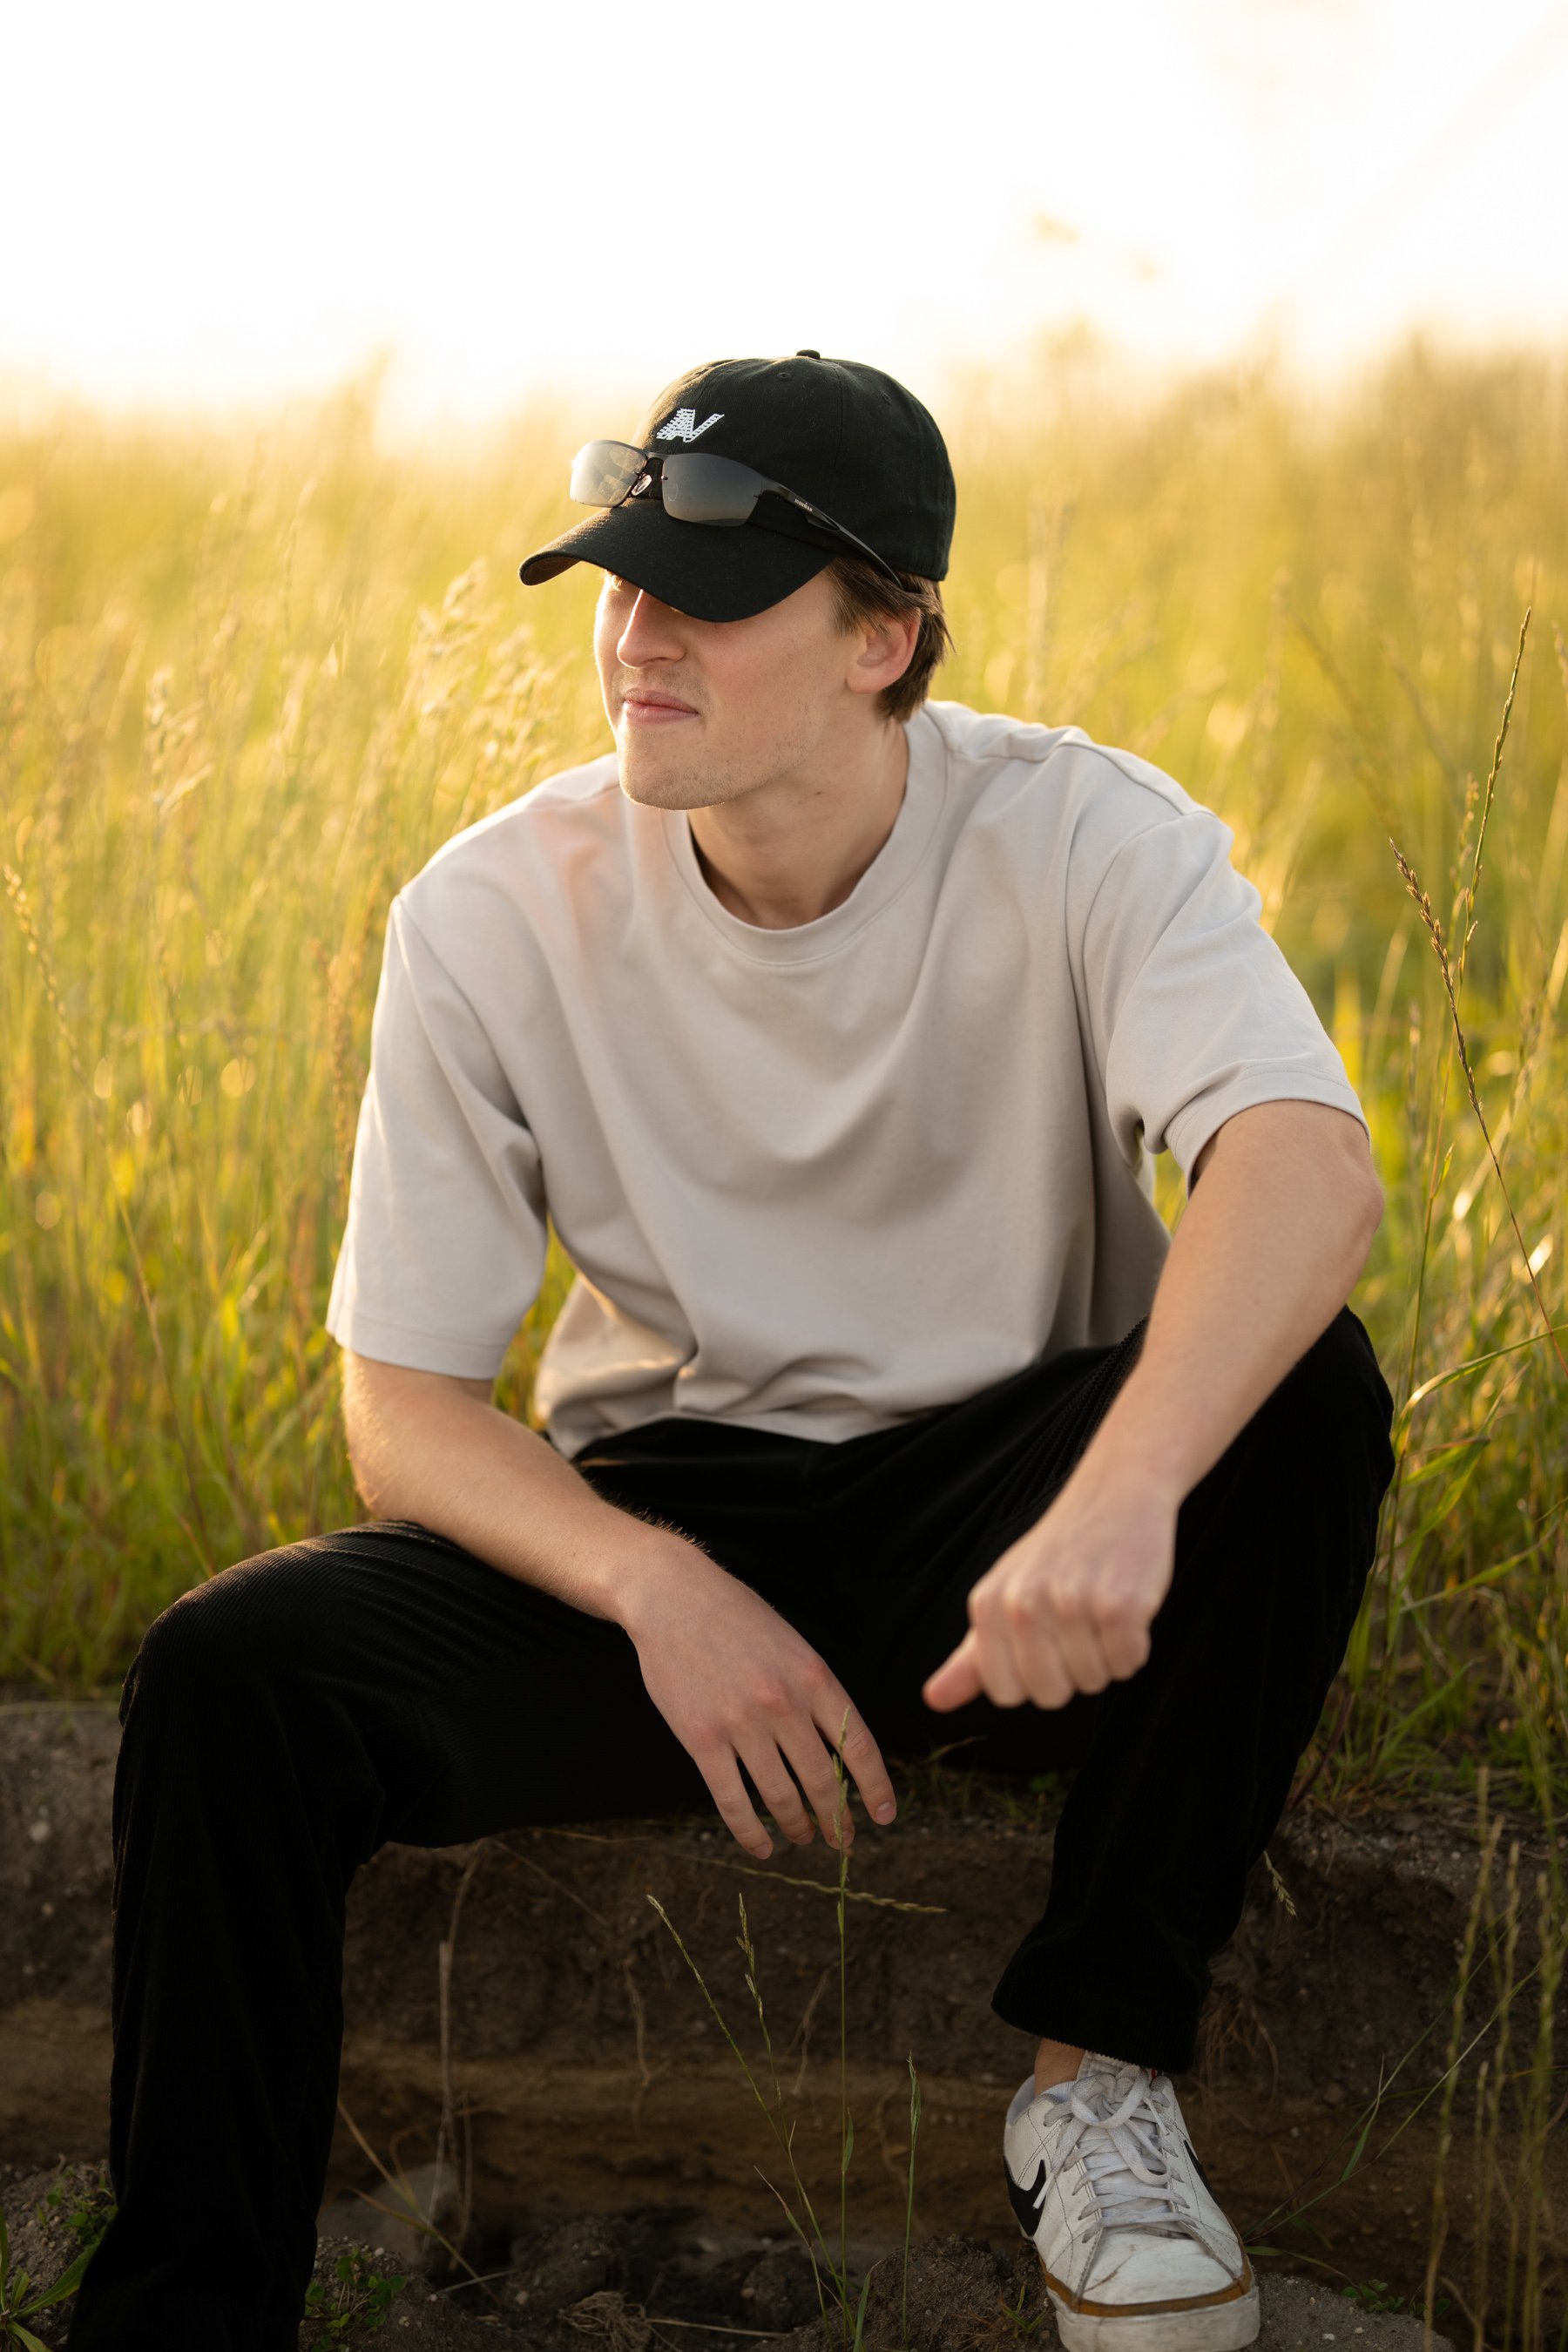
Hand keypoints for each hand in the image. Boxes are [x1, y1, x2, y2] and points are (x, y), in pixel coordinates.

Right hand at [622, 1546, 896, 1860]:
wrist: (673, 1597)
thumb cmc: (736, 1618)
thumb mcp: (792, 1645)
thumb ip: (815, 1693)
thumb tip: (837, 1749)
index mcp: (814, 1678)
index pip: (858, 1745)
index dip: (875, 1787)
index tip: (883, 1815)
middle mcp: (784, 1704)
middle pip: (821, 1780)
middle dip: (837, 1820)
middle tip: (843, 1841)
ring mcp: (741, 1724)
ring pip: (780, 1796)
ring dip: (797, 1826)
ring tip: (802, 1838)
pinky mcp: (702, 1739)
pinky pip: (732, 1801)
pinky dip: (750, 1832)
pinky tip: (761, 1847)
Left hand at [922, 1467, 1178, 1711]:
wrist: (1116, 1493)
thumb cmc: (1060, 1552)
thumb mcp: (1003, 1595)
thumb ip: (971, 1656)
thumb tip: (933, 1700)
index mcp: (987, 1604)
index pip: (1005, 1693)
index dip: (1034, 1677)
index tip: (1046, 1640)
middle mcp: (1021, 1603)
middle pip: (1049, 1695)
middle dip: (1072, 1672)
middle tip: (1079, 1623)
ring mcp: (1069, 1602)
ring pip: (1092, 1681)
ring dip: (1106, 1655)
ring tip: (1102, 1608)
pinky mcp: (1117, 1604)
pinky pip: (1127, 1663)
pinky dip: (1135, 1647)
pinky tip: (1127, 1608)